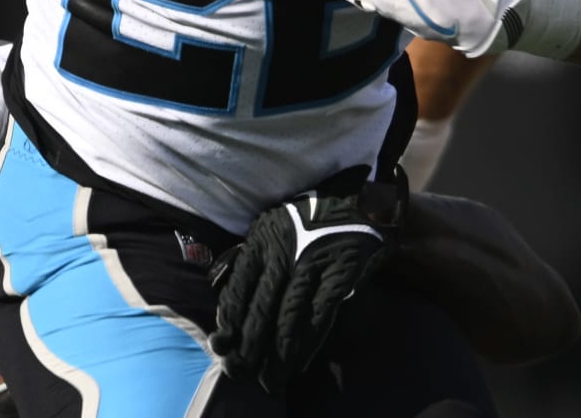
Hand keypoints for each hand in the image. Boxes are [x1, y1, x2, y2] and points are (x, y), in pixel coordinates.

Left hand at [209, 178, 402, 392]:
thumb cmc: (309, 218)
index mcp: (262, 240)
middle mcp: (283, 252)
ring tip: (271, 379)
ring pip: (289, 317)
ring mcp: (313, 263)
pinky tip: (299, 361)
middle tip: (240, 373)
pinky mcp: (340, 273)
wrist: (358, 201)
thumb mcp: (273, 226)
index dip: (230, 319)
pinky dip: (308, 342)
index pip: (239, 285)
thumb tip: (230, 296)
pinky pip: (320, 314)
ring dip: (278, 354)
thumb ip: (254, 257)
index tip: (222, 344)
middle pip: (261, 307)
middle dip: (249, 346)